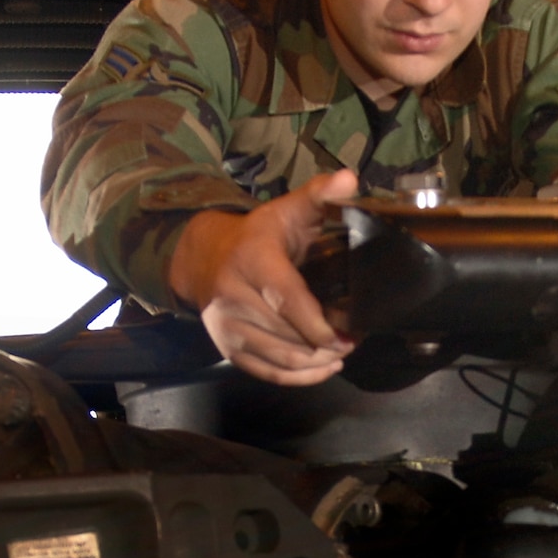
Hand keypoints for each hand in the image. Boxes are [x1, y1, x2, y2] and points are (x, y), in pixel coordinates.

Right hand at [168, 170, 357, 384]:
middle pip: (288, 335)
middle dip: (326, 345)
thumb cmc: (255, 236)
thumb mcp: (285, 210)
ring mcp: (227, 327)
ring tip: (341, 353)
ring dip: (317, 363)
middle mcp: (233, 297)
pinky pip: (267, 373)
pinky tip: (323, 369)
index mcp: (252, 260)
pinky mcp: (227, 349)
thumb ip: (318, 194)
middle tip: (354, 340)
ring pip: (281, 359)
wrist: (202, 259)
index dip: (318, 324)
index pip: (287, 300)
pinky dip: (299, 377)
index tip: (348, 334)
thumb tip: (350, 180)